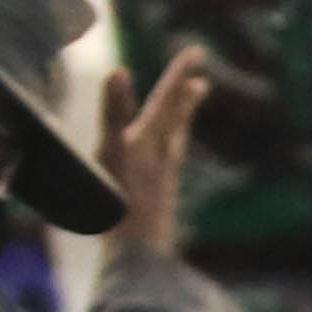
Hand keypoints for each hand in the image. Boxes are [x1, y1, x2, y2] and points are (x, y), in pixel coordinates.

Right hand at [104, 48, 208, 259]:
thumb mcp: (112, 154)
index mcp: (149, 142)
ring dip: (182, 115)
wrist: (138, 259)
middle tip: (199, 75)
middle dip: (183, 93)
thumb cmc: (119, 205)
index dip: (178, 75)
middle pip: (173, 118)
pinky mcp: (154, 198)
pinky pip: (165, 161)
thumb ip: (115, 113)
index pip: (166, 101)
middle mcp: (159, 158)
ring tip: (195, 96)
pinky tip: (167, 151)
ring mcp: (159, 179)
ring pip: (173, 138)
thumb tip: (118, 71)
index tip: (196, 52)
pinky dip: (170, 144)